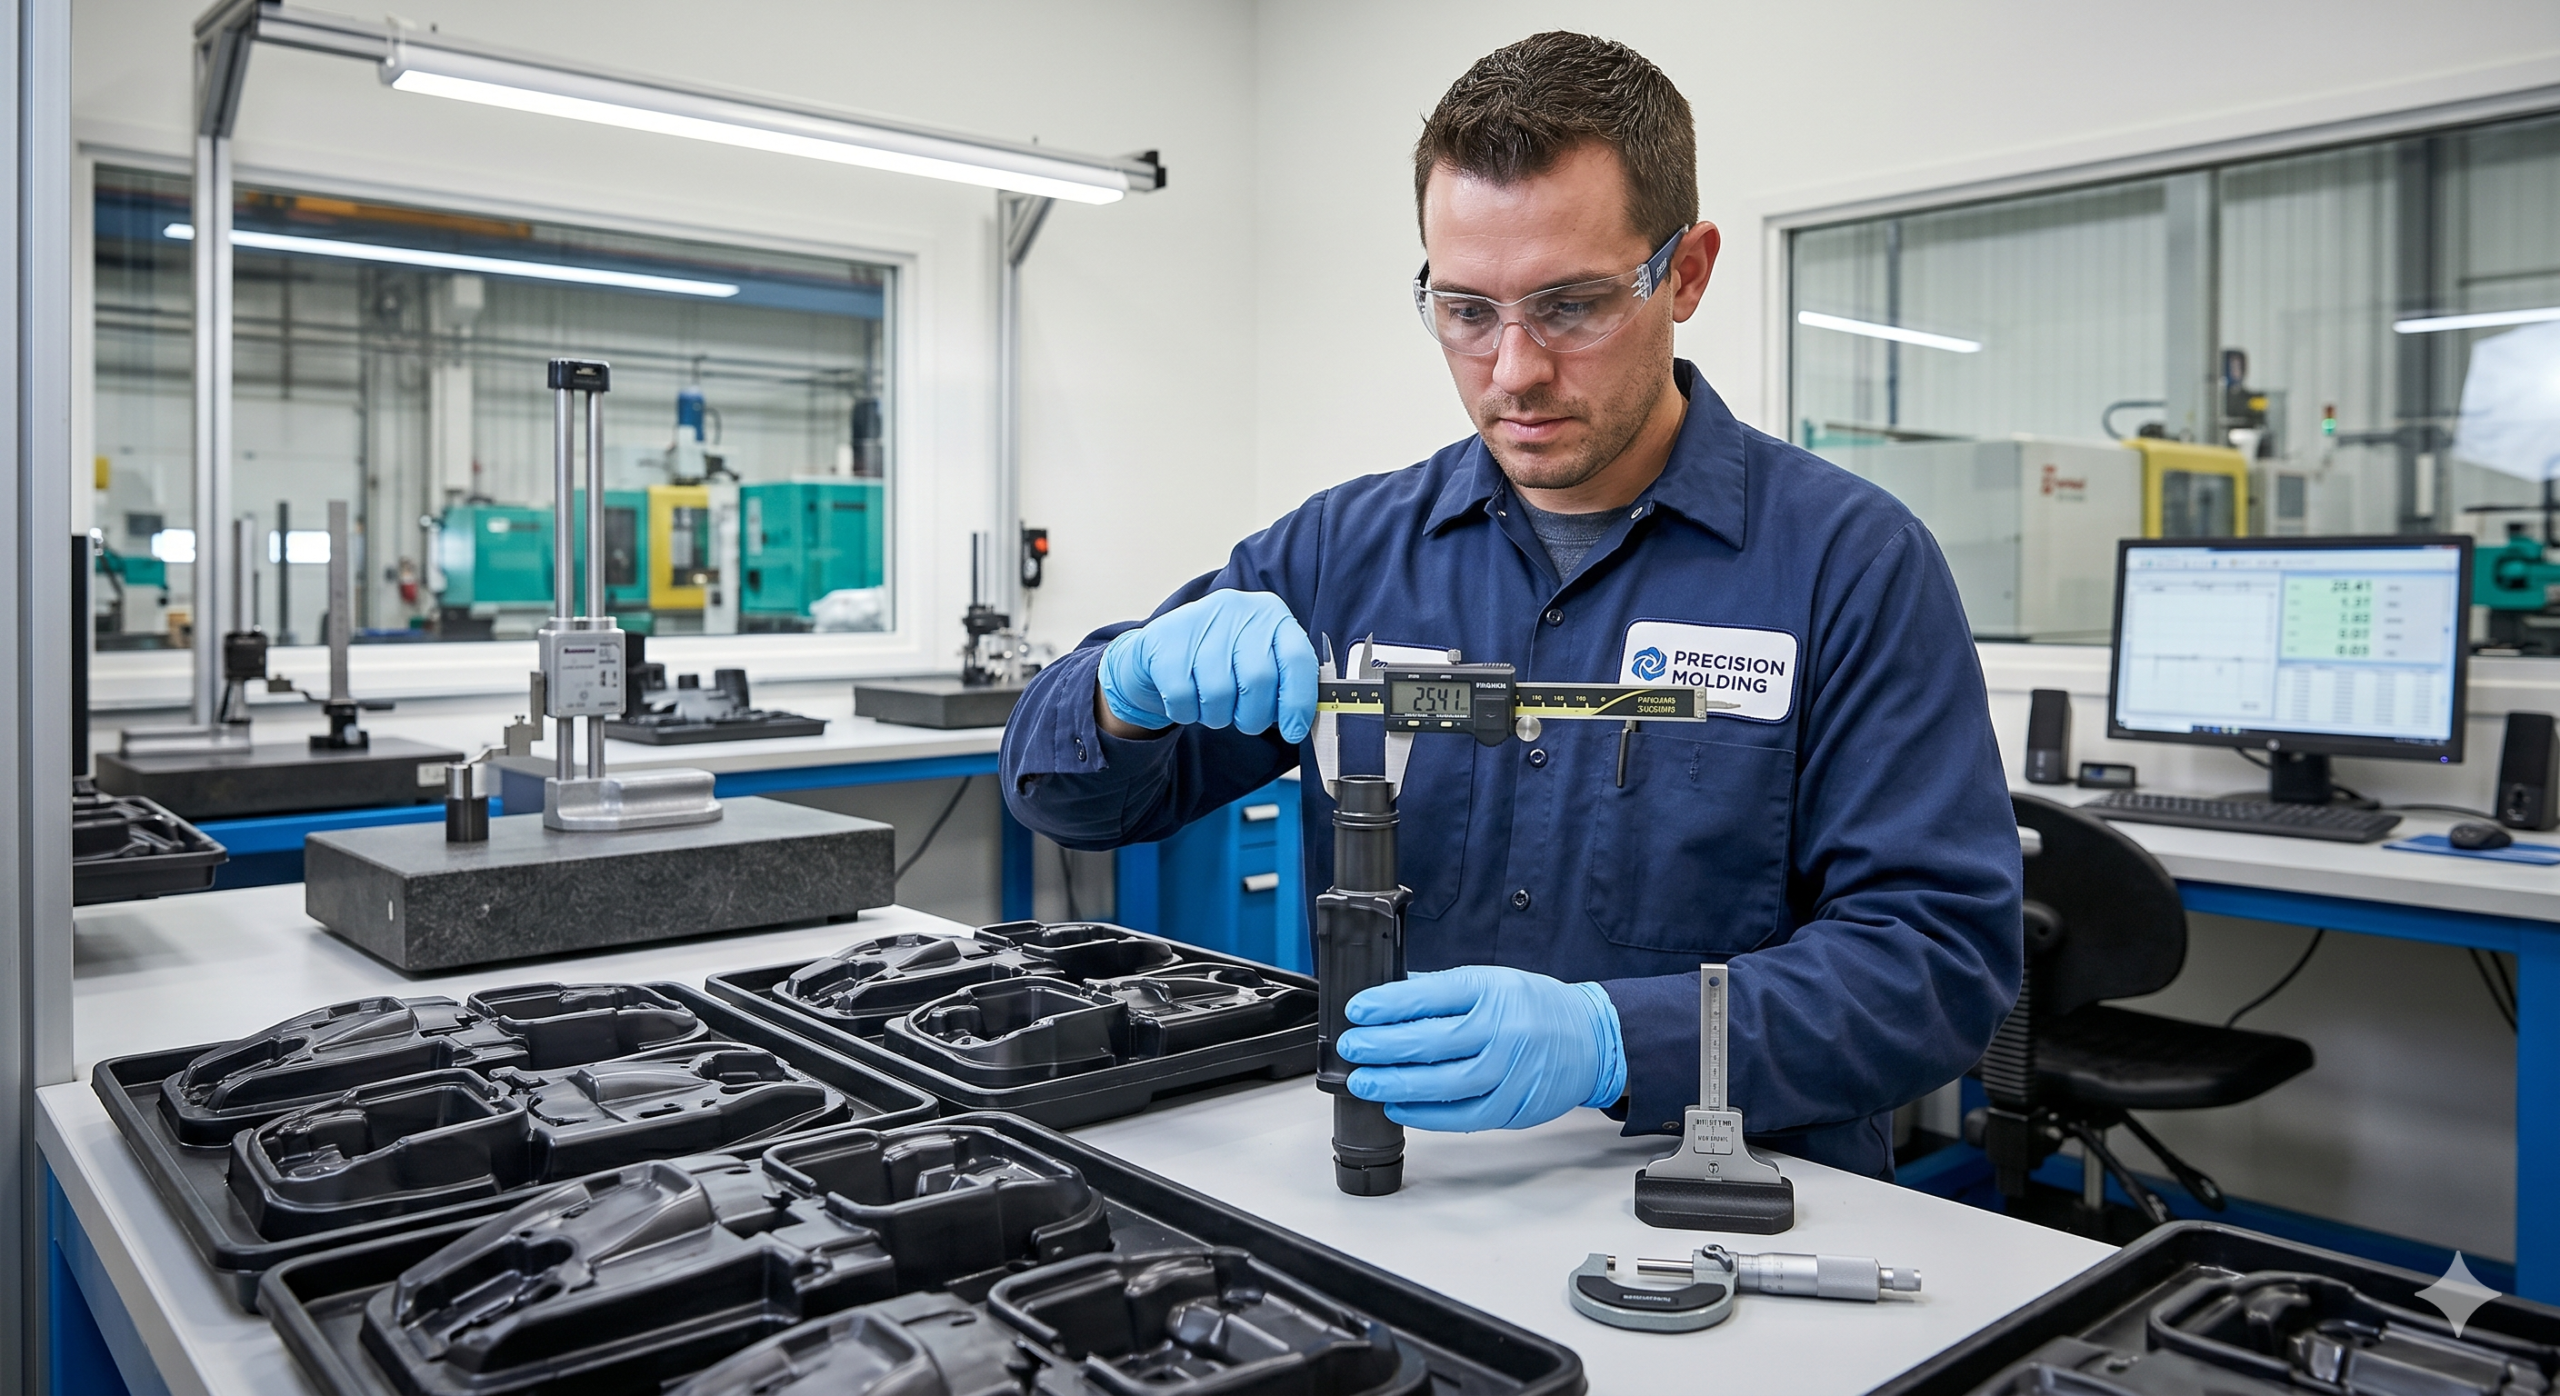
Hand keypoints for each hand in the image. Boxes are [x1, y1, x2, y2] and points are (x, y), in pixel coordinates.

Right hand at [1096, 590, 1317, 741]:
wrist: (1160, 651)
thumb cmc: (1221, 663)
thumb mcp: (1258, 661)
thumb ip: (1284, 684)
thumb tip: (1301, 723)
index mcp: (1270, 614)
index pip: (1296, 658)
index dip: (1298, 702)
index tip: (1293, 730)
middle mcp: (1237, 609)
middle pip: (1258, 680)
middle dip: (1253, 716)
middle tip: (1245, 720)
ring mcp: (1198, 621)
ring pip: (1218, 694)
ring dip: (1216, 716)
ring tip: (1212, 704)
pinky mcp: (1164, 642)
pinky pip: (1182, 698)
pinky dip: (1186, 712)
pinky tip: (1187, 698)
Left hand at [1337, 965, 1625, 1131]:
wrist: (1592, 1040)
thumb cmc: (1535, 1008)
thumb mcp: (1492, 982)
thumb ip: (1441, 991)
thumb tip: (1388, 998)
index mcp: (1492, 990)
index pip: (1430, 995)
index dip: (1388, 1004)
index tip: (1357, 1010)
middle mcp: (1501, 1030)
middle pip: (1431, 1041)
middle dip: (1382, 1046)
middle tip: (1351, 1047)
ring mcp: (1508, 1071)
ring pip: (1442, 1083)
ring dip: (1395, 1084)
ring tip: (1363, 1081)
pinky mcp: (1511, 1106)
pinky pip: (1461, 1116)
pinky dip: (1425, 1114)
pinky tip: (1398, 1106)